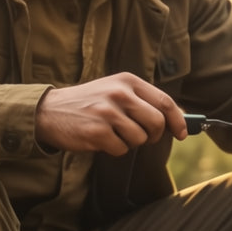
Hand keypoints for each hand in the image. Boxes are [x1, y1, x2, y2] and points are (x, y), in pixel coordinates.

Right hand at [35, 73, 185, 154]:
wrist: (49, 111)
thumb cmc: (89, 103)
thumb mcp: (115, 91)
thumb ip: (143, 101)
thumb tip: (178, 120)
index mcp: (127, 81)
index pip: (164, 101)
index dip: (178, 120)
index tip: (182, 133)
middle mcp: (119, 94)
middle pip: (157, 123)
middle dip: (154, 136)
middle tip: (141, 136)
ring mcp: (108, 112)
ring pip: (140, 139)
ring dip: (130, 142)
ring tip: (113, 133)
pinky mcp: (97, 131)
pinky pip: (121, 149)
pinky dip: (114, 149)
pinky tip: (101, 139)